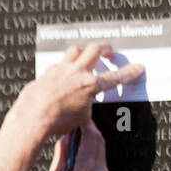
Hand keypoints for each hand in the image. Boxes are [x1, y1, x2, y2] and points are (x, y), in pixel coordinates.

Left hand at [20, 43, 144, 139]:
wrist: (32, 117)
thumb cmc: (56, 121)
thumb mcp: (81, 118)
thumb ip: (87, 106)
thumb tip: (85, 106)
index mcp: (90, 85)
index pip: (115, 77)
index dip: (129, 72)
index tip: (137, 67)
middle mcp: (77, 72)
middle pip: (96, 49)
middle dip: (106, 49)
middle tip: (110, 52)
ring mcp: (61, 69)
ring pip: (75, 50)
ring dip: (83, 52)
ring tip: (86, 57)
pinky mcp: (48, 72)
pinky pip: (58, 64)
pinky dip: (64, 68)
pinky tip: (62, 77)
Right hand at [44, 118, 116, 170]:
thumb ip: (62, 154)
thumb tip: (66, 135)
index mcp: (86, 169)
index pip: (91, 135)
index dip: (85, 124)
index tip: (77, 120)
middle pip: (99, 141)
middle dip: (89, 133)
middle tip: (77, 130)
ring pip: (101, 153)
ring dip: (90, 147)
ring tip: (76, 152)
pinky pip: (103, 166)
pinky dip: (93, 162)